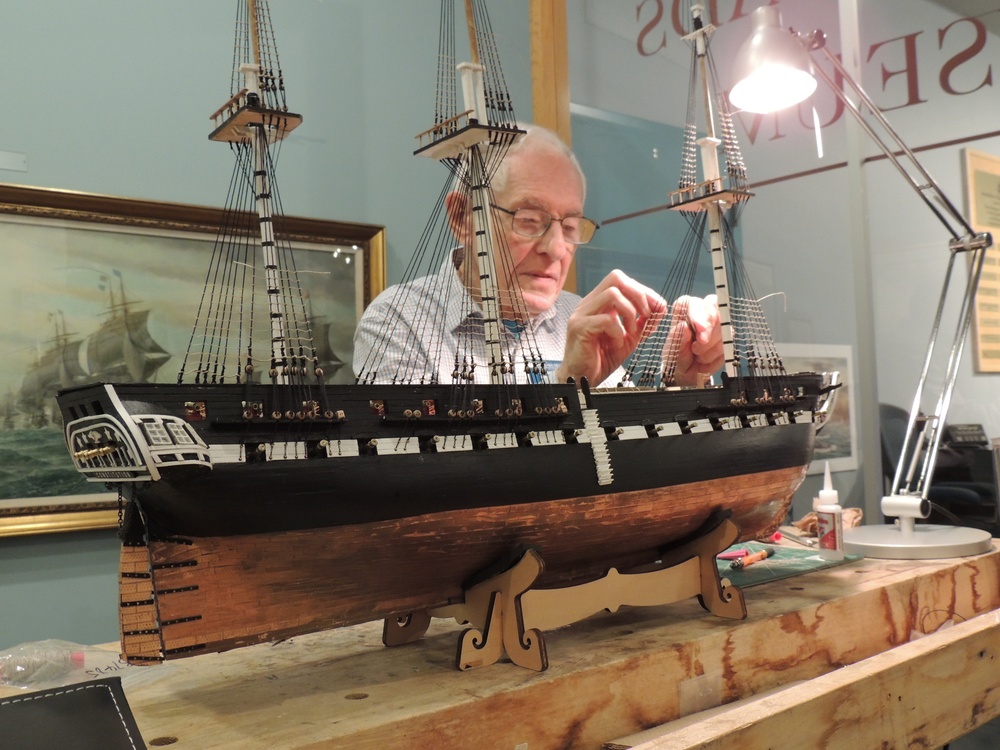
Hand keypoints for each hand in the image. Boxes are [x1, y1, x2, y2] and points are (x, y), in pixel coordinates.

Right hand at [555, 270, 665, 385]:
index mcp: (599, 302)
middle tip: (646, 315)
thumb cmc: (602, 358)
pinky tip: (617, 342)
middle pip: (616, 278)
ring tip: (630, 332)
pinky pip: (605, 320)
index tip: (657, 307)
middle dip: (638, 294)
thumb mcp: (629, 338)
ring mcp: (582, 314)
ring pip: (612, 294)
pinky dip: (618, 331)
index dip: (643, 291)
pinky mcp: (579, 328)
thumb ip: (642, 322)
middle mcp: (588, 304)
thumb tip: (660, 308)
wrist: (583, 378)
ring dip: (629, 313)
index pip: (621, 280)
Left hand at [663, 294, 723, 386]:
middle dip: (709, 328)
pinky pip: (727, 343)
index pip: (690, 302)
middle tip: (698, 346)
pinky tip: (706, 360)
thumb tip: (684, 326)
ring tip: (697, 356)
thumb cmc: (676, 358)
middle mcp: (700, 313)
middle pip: (712, 307)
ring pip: (722, 326)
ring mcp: (717, 323)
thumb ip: (677, 339)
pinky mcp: (727, 335)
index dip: (696, 313)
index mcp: (682, 313)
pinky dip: (716, 355)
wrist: (687, 374)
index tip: (698, 329)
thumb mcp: (672, 352)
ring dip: (710, 347)